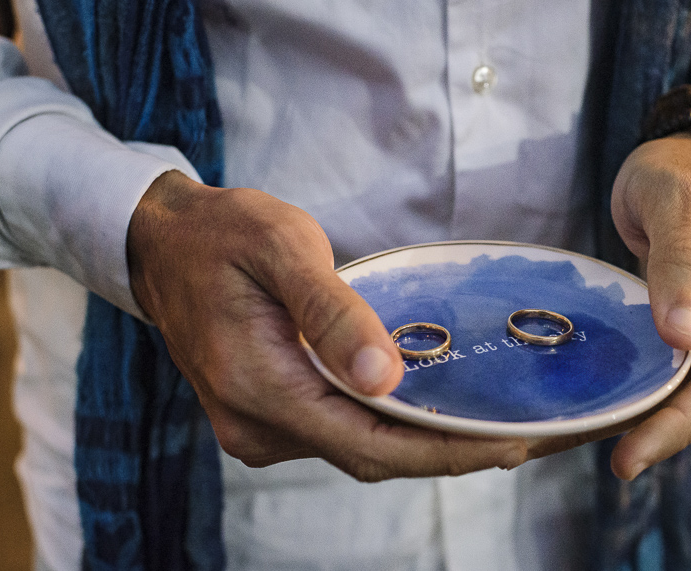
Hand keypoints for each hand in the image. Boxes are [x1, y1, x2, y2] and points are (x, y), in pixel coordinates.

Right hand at [126, 171, 530, 480]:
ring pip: (358, 449)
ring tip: (495, 422)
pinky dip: (391, 427)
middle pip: (371, 456)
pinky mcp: (267, 418)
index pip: (369, 442)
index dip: (444, 450)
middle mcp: (256, 425)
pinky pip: (340, 433)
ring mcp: (258, 428)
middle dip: (450, 451)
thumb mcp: (280, 247)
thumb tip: (384, 378)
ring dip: (424, 441)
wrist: (163, 247)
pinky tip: (433, 407)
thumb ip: (330, 310)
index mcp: (257, 385)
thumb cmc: (223, 235)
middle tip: (526, 435)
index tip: (512, 445)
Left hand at [609, 134, 690, 479]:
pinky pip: (688, 368)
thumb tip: (687, 339)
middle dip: (667, 433)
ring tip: (605, 439)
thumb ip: (681, 263)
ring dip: (661, 417)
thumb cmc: (678, 168)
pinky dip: (658, 390)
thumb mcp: (671, 198)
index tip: (629, 455)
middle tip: (612, 461)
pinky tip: (621, 403)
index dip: (679, 423)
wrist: (690, 153)